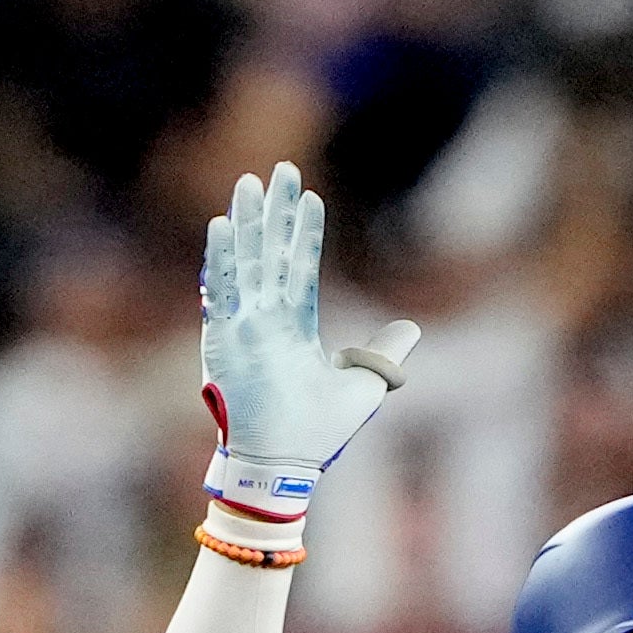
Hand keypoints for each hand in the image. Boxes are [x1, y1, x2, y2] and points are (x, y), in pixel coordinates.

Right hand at [199, 163, 422, 490]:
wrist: (284, 465)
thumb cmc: (318, 433)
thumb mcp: (365, 387)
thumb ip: (384, 355)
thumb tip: (411, 328)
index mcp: (295, 326)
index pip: (301, 266)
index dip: (305, 231)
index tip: (309, 194)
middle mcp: (267, 319)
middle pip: (271, 252)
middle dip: (274, 211)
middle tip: (280, 168)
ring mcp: (244, 326)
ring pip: (246, 262)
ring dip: (247, 223)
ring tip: (248, 183)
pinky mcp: (223, 340)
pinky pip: (221, 291)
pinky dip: (221, 259)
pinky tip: (222, 225)